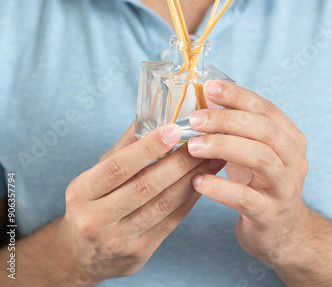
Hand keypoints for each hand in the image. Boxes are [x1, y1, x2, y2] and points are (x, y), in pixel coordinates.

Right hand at [58, 122, 224, 285]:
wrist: (80, 257)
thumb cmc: (91, 204)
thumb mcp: (96, 174)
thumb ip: (124, 146)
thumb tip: (152, 114)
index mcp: (82, 193)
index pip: (118, 166)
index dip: (148, 148)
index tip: (174, 129)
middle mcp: (96, 219)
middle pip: (145, 186)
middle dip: (178, 162)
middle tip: (201, 143)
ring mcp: (119, 240)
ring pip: (163, 204)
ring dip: (191, 179)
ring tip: (210, 159)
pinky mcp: (139, 252)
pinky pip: (171, 221)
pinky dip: (189, 198)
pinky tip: (203, 181)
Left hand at [187, 80, 309, 266]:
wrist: (282, 233)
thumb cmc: (260, 183)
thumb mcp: (252, 150)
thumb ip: (236, 126)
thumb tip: (204, 97)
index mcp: (290, 138)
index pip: (266, 108)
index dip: (238, 95)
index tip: (209, 87)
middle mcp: (294, 159)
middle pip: (264, 129)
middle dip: (227, 120)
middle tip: (195, 119)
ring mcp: (286, 187)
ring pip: (260, 158)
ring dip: (223, 147)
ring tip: (192, 147)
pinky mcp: (272, 214)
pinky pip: (245, 198)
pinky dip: (219, 188)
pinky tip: (197, 181)